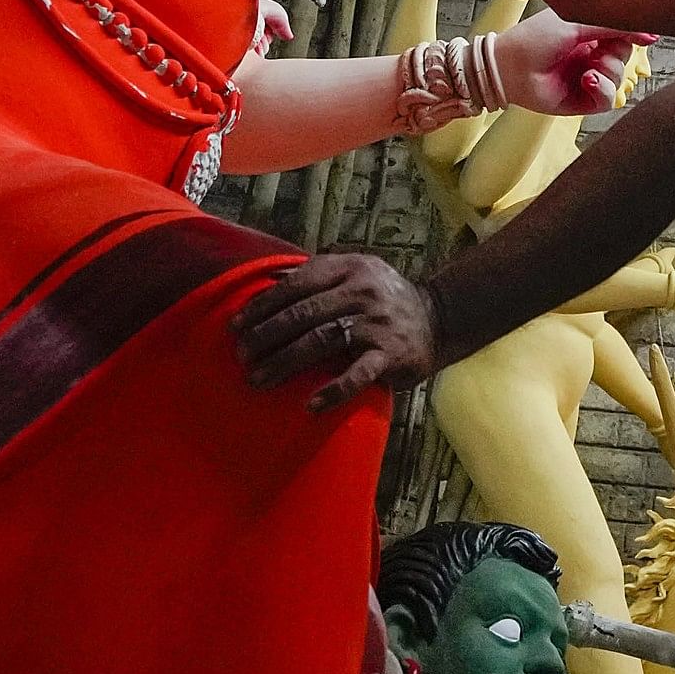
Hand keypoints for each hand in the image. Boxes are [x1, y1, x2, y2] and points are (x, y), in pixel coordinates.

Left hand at [235, 251, 436, 409]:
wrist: (438, 319)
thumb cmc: (384, 297)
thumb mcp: (356, 271)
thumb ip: (316, 272)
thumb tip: (267, 277)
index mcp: (349, 268)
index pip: (296, 285)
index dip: (262, 305)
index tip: (236, 325)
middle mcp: (362, 292)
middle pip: (303, 314)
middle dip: (265, 335)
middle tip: (241, 355)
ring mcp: (376, 324)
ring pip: (321, 341)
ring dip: (284, 362)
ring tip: (258, 378)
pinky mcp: (391, 356)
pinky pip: (358, 375)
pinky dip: (333, 391)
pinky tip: (310, 405)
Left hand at [493, 14, 653, 115]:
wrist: (508, 67)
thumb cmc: (535, 38)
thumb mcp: (577, 24)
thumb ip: (613, 26)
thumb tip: (650, 32)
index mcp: (589, 33)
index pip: (623, 34)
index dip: (634, 36)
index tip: (648, 37)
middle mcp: (591, 55)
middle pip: (625, 56)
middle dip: (618, 55)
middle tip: (600, 52)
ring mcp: (588, 78)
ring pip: (619, 79)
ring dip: (608, 72)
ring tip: (589, 70)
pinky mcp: (583, 101)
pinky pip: (608, 99)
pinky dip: (602, 89)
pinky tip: (587, 81)